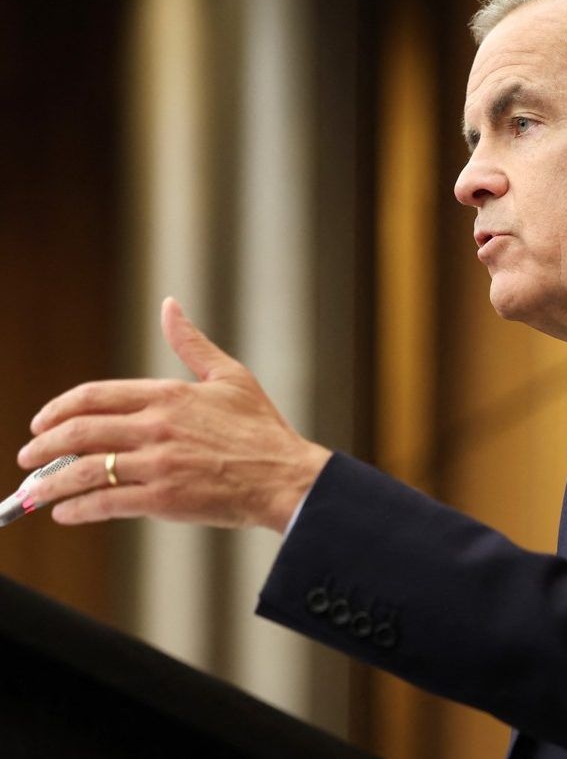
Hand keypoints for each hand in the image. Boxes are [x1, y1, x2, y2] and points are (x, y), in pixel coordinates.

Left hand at [16, 298, 331, 531]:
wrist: (286, 477)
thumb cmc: (262, 430)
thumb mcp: (230, 377)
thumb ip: (192, 344)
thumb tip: (170, 307)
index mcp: (169, 395)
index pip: (94, 396)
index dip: (58, 409)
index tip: (41, 422)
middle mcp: (157, 426)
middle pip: (79, 431)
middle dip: (42, 445)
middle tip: (27, 456)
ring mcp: (158, 464)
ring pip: (84, 470)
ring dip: (49, 483)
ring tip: (34, 491)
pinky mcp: (164, 499)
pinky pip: (106, 503)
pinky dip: (78, 508)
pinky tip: (66, 513)